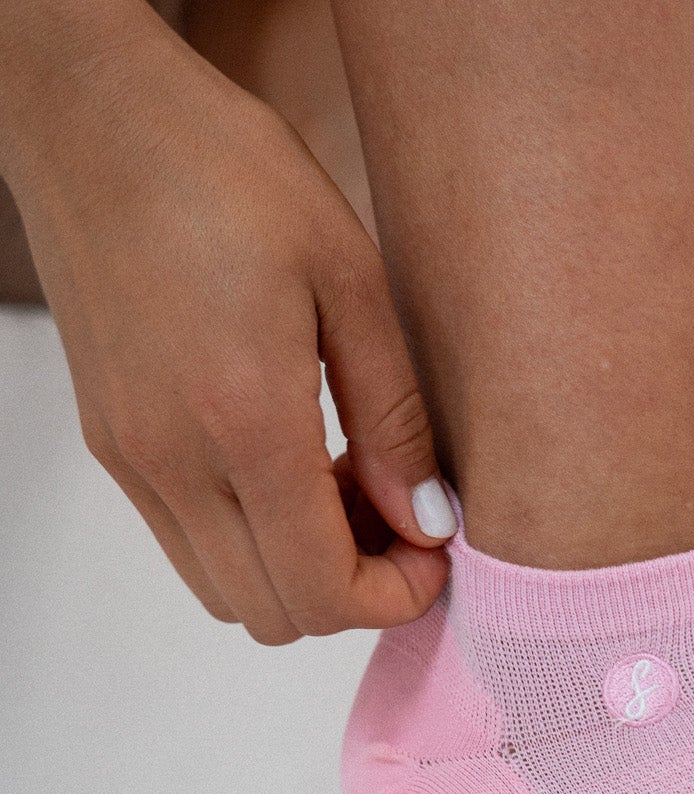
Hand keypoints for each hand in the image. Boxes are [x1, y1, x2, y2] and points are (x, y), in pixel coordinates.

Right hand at [0, 0, 454, 642]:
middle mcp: (173, 462)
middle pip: (277, 616)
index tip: (436, 549)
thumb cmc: (230, 174)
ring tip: (345, 486)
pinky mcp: (113, 445)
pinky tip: (290, 467)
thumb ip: (394, 423)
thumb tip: (428, 525)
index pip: (323, 593)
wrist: (94, 114)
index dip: (396, 596)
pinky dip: (253, 543)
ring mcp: (132, 461)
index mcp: (244, 422)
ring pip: (229, 596)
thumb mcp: (352, 284)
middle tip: (400, 517)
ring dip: (302, 572)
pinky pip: (190, 548)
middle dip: (356, 590)